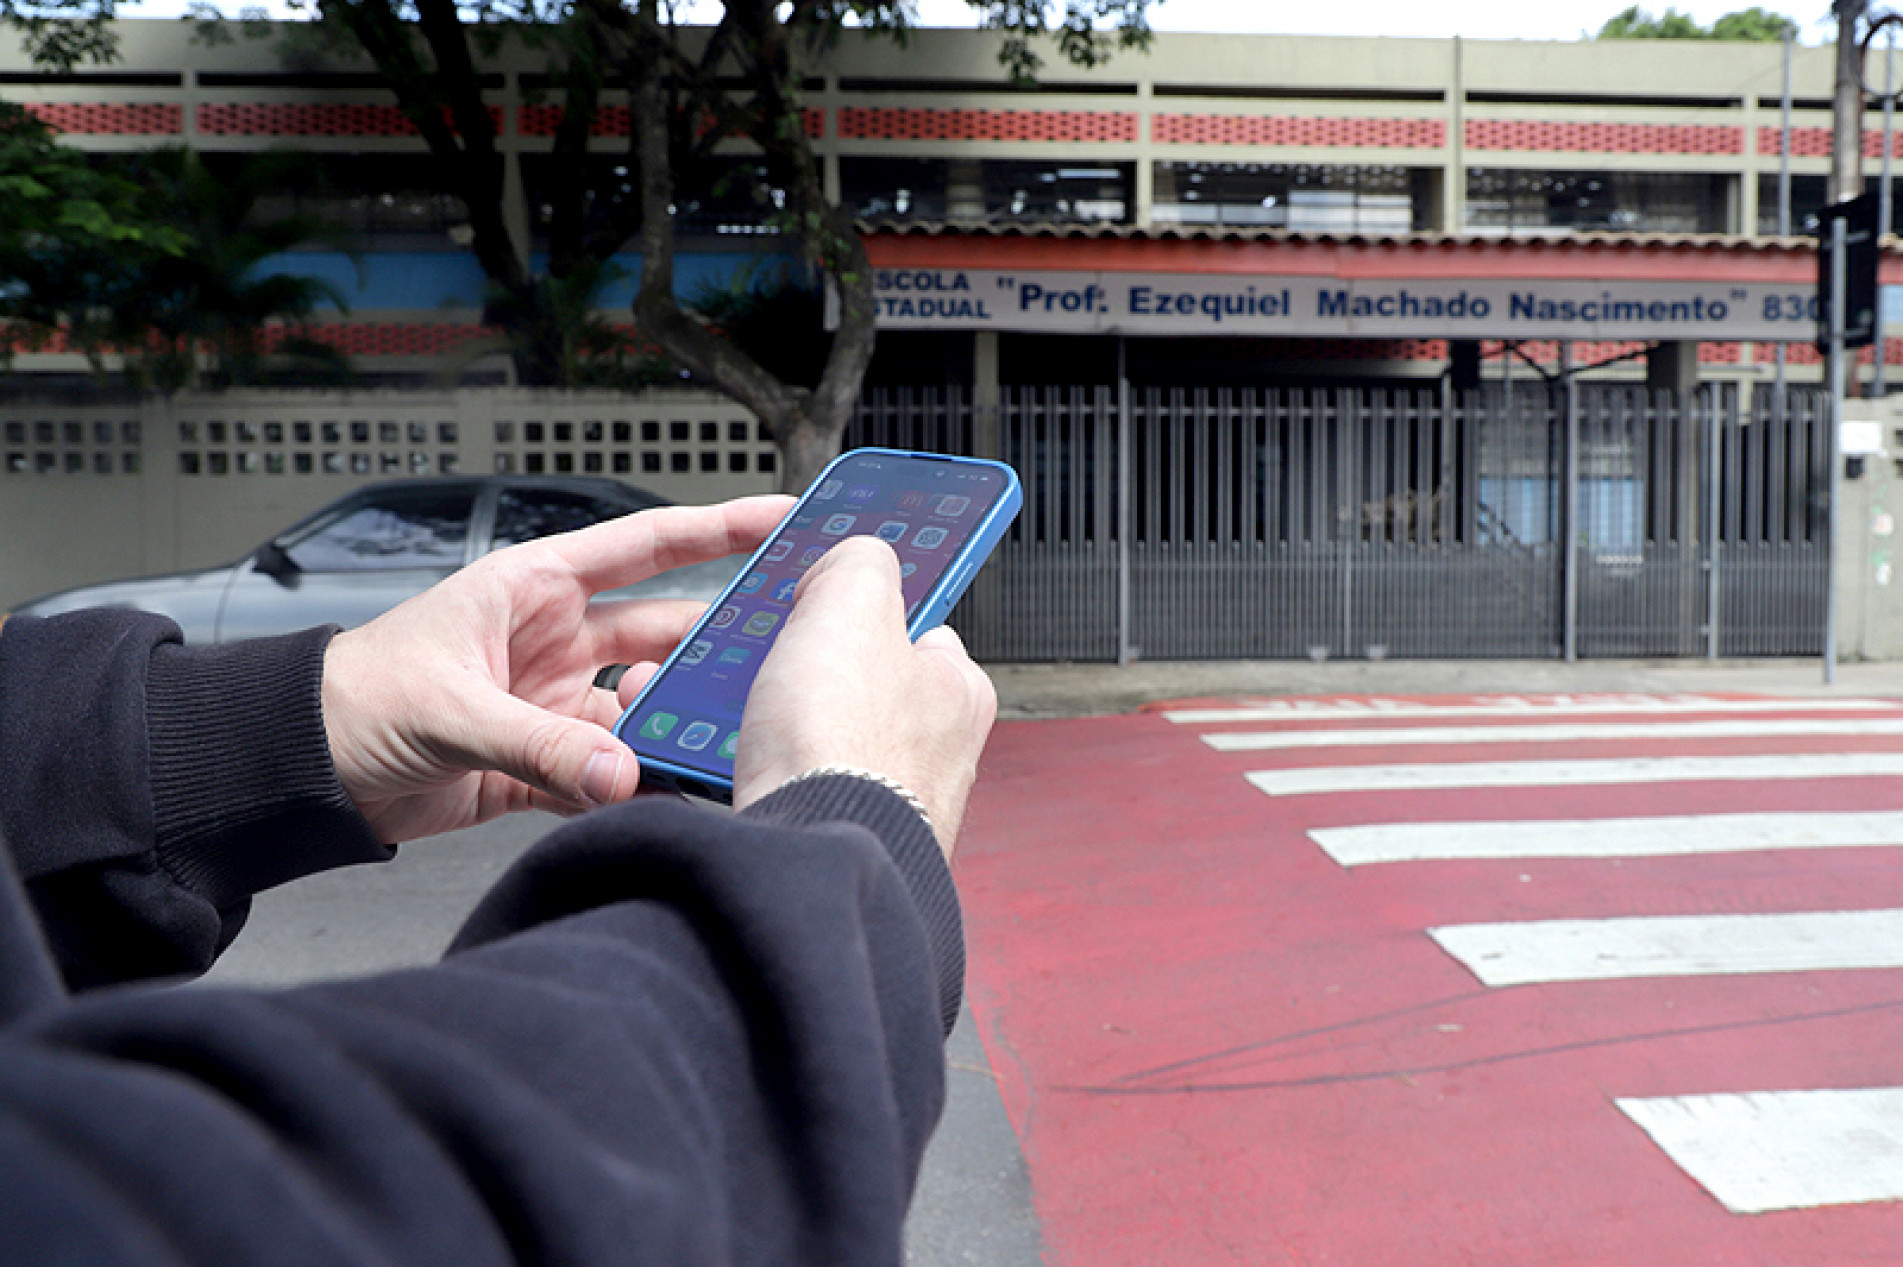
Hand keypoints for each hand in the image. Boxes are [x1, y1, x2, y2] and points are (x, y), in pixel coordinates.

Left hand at [322, 496, 791, 842]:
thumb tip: (620, 776)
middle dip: (718, 642)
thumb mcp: (451, 708)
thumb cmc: (349, 700)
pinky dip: (631, 786)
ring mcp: (555, 703)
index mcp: (534, 589)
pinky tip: (655, 795)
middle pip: (665, 631)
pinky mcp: (543, 764)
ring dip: (672, 728)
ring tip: (709, 744)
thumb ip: (541, 746)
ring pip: (644, 710)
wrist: (297, 772)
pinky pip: (608, 772)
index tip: (783, 520)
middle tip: (779, 653)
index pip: (647, 546)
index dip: (718, 529)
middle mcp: (556, 641)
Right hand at [720, 535, 997, 857]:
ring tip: (730, 711)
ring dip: (763, 720)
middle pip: (856, 683)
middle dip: (804, 670)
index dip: (865, 607)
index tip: (827, 601)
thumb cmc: (844, 745)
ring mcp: (882, 801)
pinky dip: (743, 772)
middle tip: (768, 661)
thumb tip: (849, 563)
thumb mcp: (853, 598)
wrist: (804, 856)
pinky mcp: (831, 837)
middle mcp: (932, 754)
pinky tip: (721, 762)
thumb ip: (859, 562)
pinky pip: (778, 786)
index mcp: (958, 692)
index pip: (920, 627)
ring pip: (810, 737)